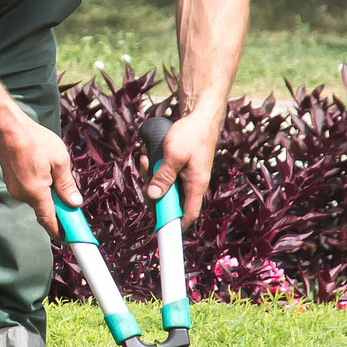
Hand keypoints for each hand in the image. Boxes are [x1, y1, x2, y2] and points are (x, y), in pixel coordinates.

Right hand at [0, 115, 80, 238]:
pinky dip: (38, 185)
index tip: (70, 238)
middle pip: (44, 209)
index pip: (49, 221)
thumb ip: (67, 185)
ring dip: (47, 192)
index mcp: (36, 193)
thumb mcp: (59, 161)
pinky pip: (28, 189)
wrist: (7, 128)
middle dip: (57, 205)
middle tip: (70, 197)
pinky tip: (42, 167)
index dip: (60, 232)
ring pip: (36, 197)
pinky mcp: (11, 181)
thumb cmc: (35, 141)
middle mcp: (22, 195)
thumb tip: (74, 203)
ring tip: (53, 171)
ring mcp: (14, 188)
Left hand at [142, 111, 218, 228]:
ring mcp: (186, 176)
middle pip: (171, 201)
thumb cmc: (191, 134)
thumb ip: (164, 176)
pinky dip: (154, 168)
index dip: (176, 226)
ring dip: (151, 176)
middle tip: (145, 176)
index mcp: (196, 185)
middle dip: (153, 192)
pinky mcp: (180, 168)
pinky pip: (164, 175)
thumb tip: (153, 196)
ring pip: (164, 187)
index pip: (189, 215)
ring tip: (145, 159)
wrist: (200, 116)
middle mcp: (192, 184)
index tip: (161, 230)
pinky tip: (147, 155)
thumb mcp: (175, 154)